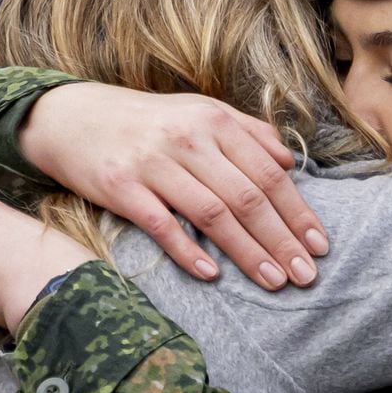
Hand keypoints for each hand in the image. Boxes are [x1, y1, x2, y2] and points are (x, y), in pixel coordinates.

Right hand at [18, 83, 329, 289]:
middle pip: (247, 198)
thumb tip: (288, 163)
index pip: (269, 174)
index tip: (320, 245)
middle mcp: (188, 140)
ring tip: (273, 281)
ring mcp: (154, 164)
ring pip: (213, 214)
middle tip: (306, 275)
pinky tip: (213, 274)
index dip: (298, 212)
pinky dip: (189, 250)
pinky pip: (162, 225)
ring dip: (247, 252)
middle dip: (282, 240)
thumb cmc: (147, 121)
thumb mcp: (200, 111)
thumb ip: (248, 133)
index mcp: (214, 121)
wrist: (71, 117)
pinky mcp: (121, 187)